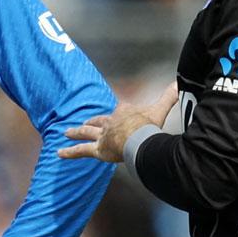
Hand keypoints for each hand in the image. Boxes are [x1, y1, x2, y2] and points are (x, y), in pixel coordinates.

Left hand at [58, 81, 178, 162]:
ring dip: (76, 132)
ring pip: (86, 133)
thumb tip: (178, 83)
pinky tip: (59, 153)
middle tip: (84, 122)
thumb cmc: (148, 126)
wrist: (139, 138)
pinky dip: (70, 152)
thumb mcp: (159, 109)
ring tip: (67, 132)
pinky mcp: (98, 149)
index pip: (120, 111)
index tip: (120, 112)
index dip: (120, 113)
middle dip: (92, 121)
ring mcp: (103, 136)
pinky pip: (81, 151)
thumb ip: (169, 96)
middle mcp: (111, 122)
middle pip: (99, 121)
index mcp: (124, 112)